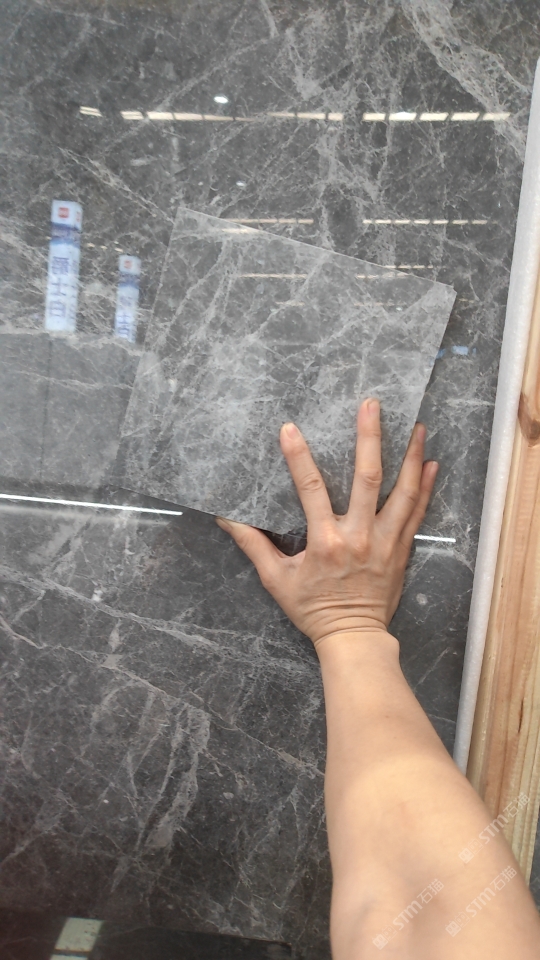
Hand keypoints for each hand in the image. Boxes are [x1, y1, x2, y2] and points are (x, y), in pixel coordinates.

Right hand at [215, 399, 437, 648]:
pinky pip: (418, 513)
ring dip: (410, 457)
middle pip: (367, 478)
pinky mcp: (402, 549)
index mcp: (325, 542)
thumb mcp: (276, 580)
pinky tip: (432, 463)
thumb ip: (253, 545)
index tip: (290, 429)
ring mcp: (385, 542)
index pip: (311, 490)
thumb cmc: (312, 610)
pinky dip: (426, 487)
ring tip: (418, 426)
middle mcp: (359, 536)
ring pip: (402, 492)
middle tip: (371, 405)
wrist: (353, 638)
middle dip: (370, 438)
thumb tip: (225, 518)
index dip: (299, 458)